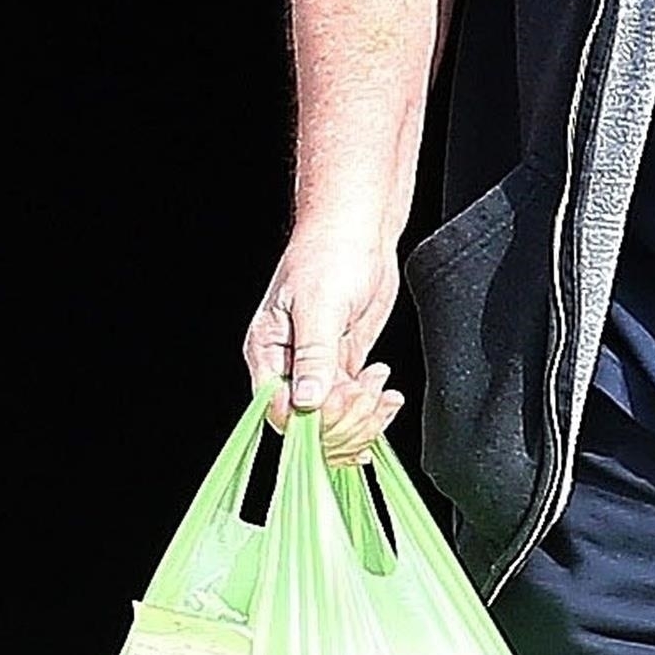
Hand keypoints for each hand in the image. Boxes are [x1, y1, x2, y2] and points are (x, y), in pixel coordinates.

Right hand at [241, 222, 404, 462]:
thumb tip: (308, 402)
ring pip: (336, 420)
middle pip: (310, 424)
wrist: (359, 230)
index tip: (344, 398)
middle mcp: (289, 366)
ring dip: (363, 414)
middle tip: (367, 391)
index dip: (314, 419)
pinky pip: (354, 405)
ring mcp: (319, 368)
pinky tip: (386, 391)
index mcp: (268, 352)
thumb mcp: (320, 304)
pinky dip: (374, 407)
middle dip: (344, 418)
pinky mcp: (344, 365)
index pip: (279, 411)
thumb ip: (315, 356)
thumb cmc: (329, 252)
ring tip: (380, 386)